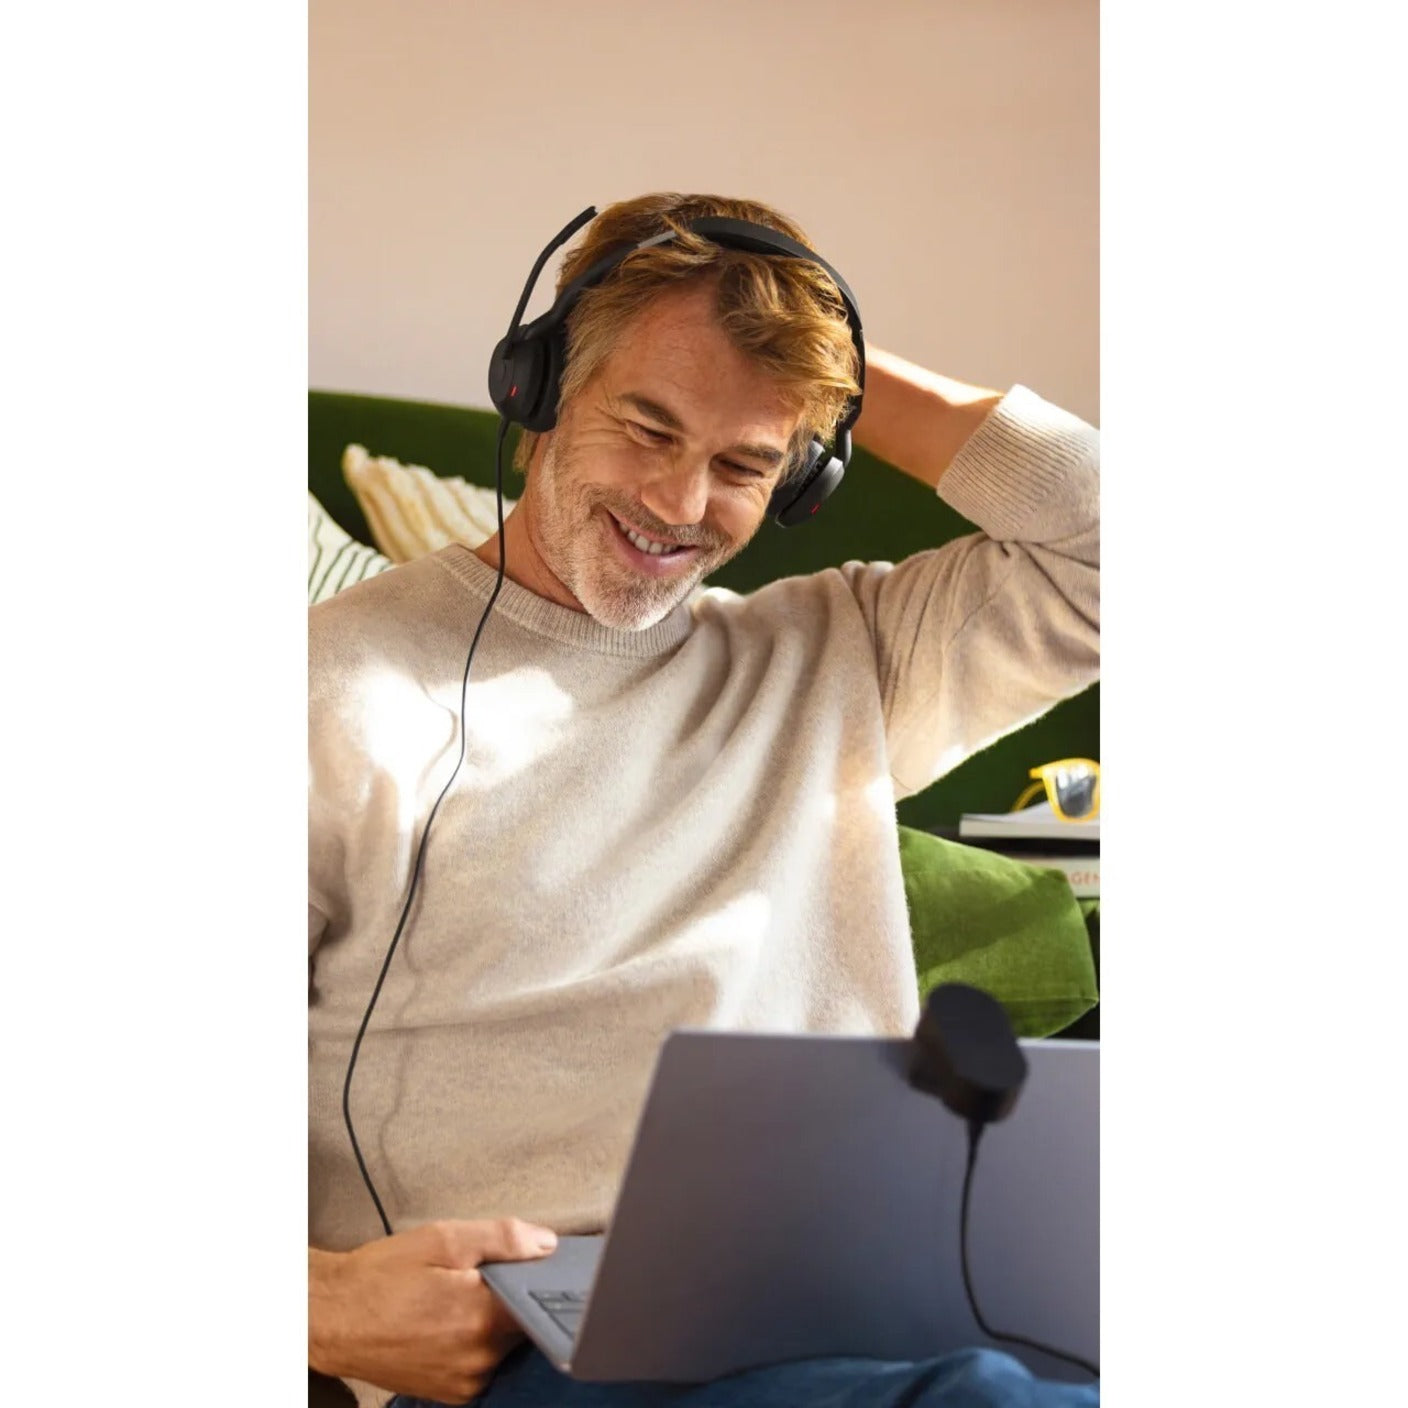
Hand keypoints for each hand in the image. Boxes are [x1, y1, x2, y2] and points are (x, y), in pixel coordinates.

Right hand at [309, 1217, 558, 1404]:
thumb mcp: (442, 1239)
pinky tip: (452, 1322)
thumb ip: (502, 1238)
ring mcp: (465, 1383)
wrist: (331, 1317)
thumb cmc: (381, 1276)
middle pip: (524, 1325)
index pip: (540, 1304)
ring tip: (462, 1298)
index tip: (542, 1268)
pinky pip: (483, 1365)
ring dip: (495, 1322)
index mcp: (481, 1318)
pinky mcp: (451, 1395)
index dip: (545, 1283)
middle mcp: (478, 1360)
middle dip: (514, 1299)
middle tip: (488, 1276)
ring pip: (505, 1346)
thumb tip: (547, 1244)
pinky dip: (478, 1342)